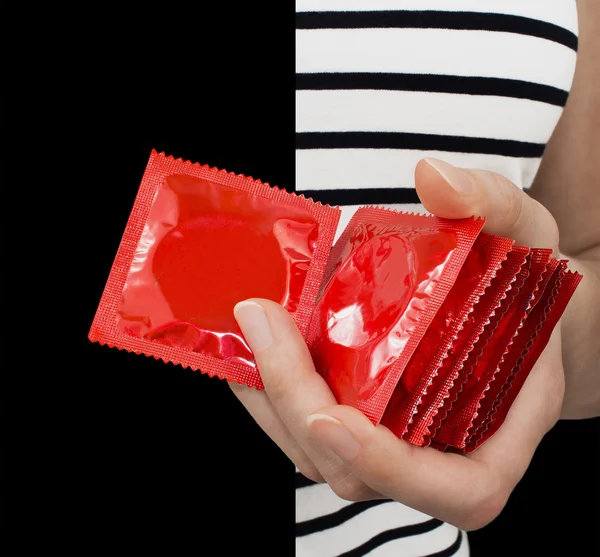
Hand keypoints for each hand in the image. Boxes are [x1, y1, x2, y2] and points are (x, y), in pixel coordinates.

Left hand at [229, 158, 563, 530]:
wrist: (507, 306)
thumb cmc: (525, 283)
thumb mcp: (526, 233)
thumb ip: (490, 203)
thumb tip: (432, 178)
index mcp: (501, 430)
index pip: (461, 488)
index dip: (393, 469)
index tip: (334, 418)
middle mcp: (441, 449)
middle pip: (359, 471)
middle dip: (298, 407)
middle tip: (262, 323)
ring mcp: (391, 437)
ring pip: (319, 454)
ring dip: (270, 402)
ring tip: (247, 328)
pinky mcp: (359, 415)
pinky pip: (306, 427)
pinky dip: (272, 391)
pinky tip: (255, 339)